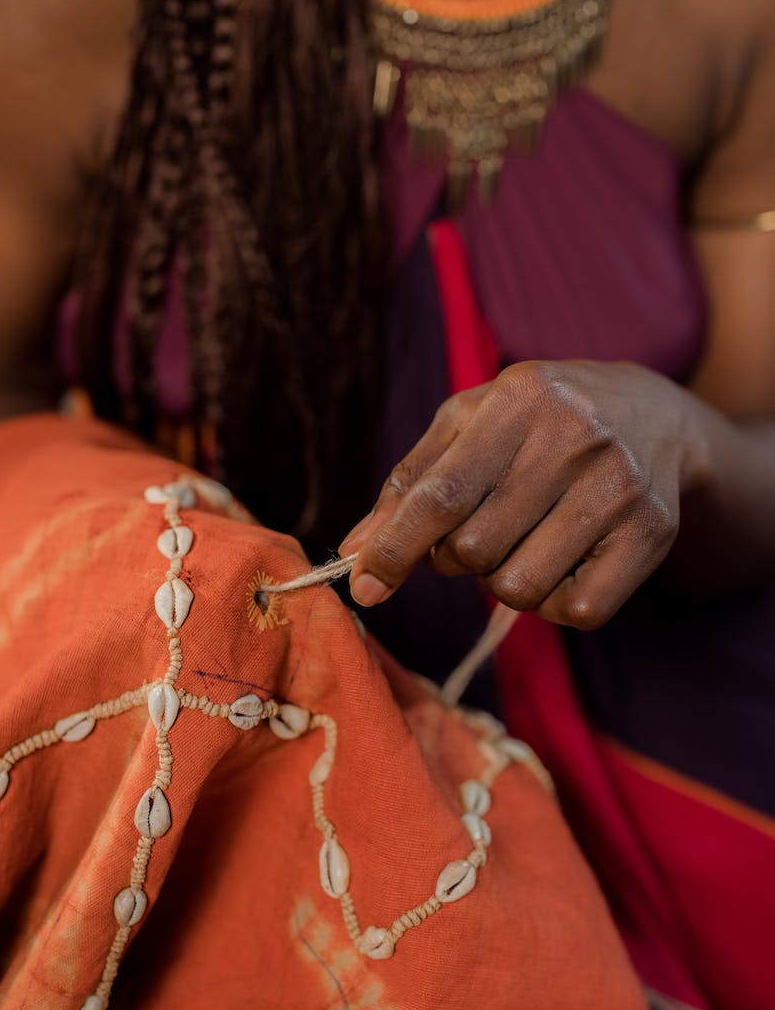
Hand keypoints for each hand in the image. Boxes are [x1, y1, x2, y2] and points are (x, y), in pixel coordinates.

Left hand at [341, 361, 707, 628]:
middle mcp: (575, 439)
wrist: (655, 417)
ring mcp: (620, 488)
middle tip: (477, 531)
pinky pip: (577, 610)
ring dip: (503, 581)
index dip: (394, 548)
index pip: (441, 494)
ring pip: (520, 588)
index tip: (363, 586)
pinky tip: (560, 562)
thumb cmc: (539, 422)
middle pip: (474, 550)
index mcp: (520, 400)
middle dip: (456, 558)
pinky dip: (553, 603)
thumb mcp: (470, 424)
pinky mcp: (653, 534)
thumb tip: (354, 550)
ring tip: (521, 542)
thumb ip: (410, 481)